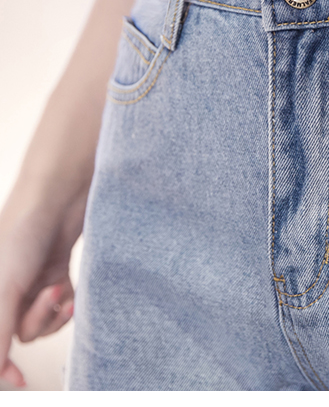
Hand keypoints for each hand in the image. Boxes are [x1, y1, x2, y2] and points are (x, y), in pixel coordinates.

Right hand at [0, 190, 84, 387]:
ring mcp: (30, 285)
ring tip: (60, 288)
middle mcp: (5, 291)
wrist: (59, 199)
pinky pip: (61, 307)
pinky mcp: (56, 275)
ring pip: (43, 323)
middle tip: (50, 295)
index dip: (1, 363)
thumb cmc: (22, 234)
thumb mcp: (5, 289)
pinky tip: (70, 287)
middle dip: (37, 319)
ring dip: (53, 311)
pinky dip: (66, 303)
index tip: (17, 380)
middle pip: (19, 332)